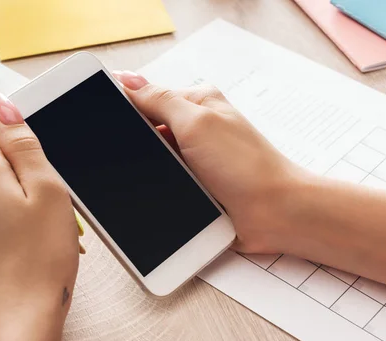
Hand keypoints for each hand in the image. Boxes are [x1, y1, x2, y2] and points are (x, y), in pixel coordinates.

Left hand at [0, 92, 79, 334]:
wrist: (20, 316)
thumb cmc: (40, 259)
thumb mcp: (47, 189)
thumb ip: (24, 142)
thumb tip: (7, 107)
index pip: (1, 129)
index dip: (32, 144)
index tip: (48, 167)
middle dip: (26, 175)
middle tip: (52, 206)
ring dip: (18, 200)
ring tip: (41, 230)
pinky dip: (7, 221)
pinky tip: (27, 243)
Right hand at [112, 71, 306, 252]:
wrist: (276, 214)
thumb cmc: (247, 166)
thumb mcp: (198, 122)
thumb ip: (160, 100)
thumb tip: (128, 80)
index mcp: (198, 104)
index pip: (148, 98)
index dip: (126, 109)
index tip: (110, 124)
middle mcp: (197, 129)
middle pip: (148, 132)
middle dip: (139, 147)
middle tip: (142, 159)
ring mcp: (196, 160)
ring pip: (155, 162)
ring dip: (152, 172)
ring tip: (163, 180)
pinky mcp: (196, 187)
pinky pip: (167, 184)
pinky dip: (162, 189)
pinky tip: (164, 194)